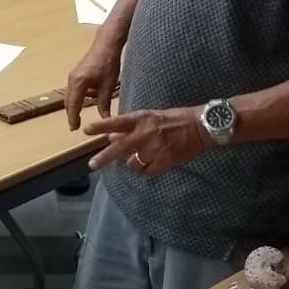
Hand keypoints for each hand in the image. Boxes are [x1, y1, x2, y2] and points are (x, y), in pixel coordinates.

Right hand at [64, 38, 122, 129]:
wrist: (106, 44)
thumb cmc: (108, 63)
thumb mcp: (108, 86)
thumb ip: (104, 104)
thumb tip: (105, 120)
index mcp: (79, 83)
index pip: (73, 105)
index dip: (73, 118)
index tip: (74, 129)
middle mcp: (72, 80)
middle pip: (68, 102)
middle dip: (70, 114)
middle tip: (74, 126)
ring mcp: (72, 76)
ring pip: (69, 96)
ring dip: (71, 107)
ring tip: (76, 118)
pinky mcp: (75, 73)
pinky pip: (71, 90)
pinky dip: (73, 99)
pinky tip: (81, 103)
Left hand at [83, 106, 208, 174]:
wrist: (201, 126)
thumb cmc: (175, 119)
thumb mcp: (151, 117)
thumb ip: (131, 127)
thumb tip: (111, 137)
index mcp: (143, 119)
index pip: (117, 123)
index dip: (101, 127)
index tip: (86, 130)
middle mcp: (146, 134)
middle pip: (119, 148)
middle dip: (103, 157)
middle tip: (91, 165)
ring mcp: (155, 149)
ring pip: (132, 164)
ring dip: (133, 163)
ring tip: (143, 156)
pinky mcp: (164, 161)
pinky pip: (147, 171)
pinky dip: (147, 168)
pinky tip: (155, 161)